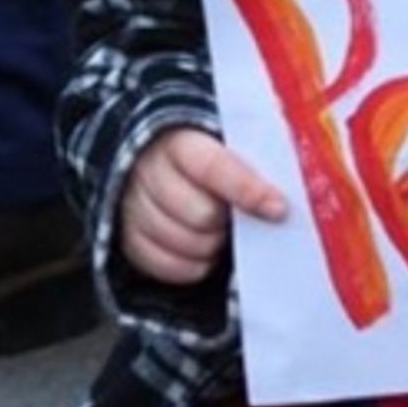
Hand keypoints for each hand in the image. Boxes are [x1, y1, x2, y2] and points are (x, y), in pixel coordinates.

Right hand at [119, 127, 286, 283]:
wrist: (158, 158)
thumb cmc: (206, 153)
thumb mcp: (223, 141)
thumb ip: (248, 158)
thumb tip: (280, 192)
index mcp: (179, 140)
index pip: (214, 167)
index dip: (247, 190)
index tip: (278, 208)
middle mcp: (150, 171)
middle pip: (201, 215)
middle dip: (226, 221)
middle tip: (235, 215)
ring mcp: (133, 205)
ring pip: (184, 244)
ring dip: (210, 245)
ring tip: (218, 230)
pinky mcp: (127, 237)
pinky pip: (164, 265)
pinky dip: (190, 266)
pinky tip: (202, 251)